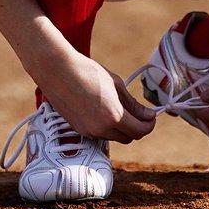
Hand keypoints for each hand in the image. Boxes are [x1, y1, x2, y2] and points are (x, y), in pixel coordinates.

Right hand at [34, 49, 157, 143]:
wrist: (57, 70)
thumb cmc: (87, 72)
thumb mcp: (116, 85)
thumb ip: (133, 104)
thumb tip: (148, 115)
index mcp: (114, 116)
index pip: (139, 131)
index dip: (149, 125)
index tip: (150, 116)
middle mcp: (101, 129)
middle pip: (128, 138)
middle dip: (136, 127)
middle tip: (138, 113)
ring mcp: (88, 131)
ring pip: (113, 137)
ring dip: (120, 128)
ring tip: (117, 108)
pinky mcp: (78, 130)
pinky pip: (99, 134)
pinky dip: (105, 127)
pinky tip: (101, 110)